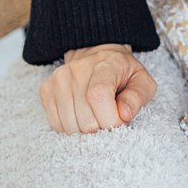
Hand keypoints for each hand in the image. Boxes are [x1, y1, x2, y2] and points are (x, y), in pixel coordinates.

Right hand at [38, 43, 156, 133]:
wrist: (98, 57)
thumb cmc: (123, 73)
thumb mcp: (142, 81)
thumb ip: (137, 97)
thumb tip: (123, 115)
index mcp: (105, 64)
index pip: (98, 96)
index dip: (109, 119)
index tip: (119, 122)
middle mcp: (77, 70)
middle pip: (84, 118)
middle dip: (101, 128)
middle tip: (108, 118)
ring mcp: (58, 79)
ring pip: (69, 126)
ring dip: (85, 130)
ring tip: (95, 115)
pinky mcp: (46, 90)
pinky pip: (56, 125)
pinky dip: (71, 128)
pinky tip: (81, 116)